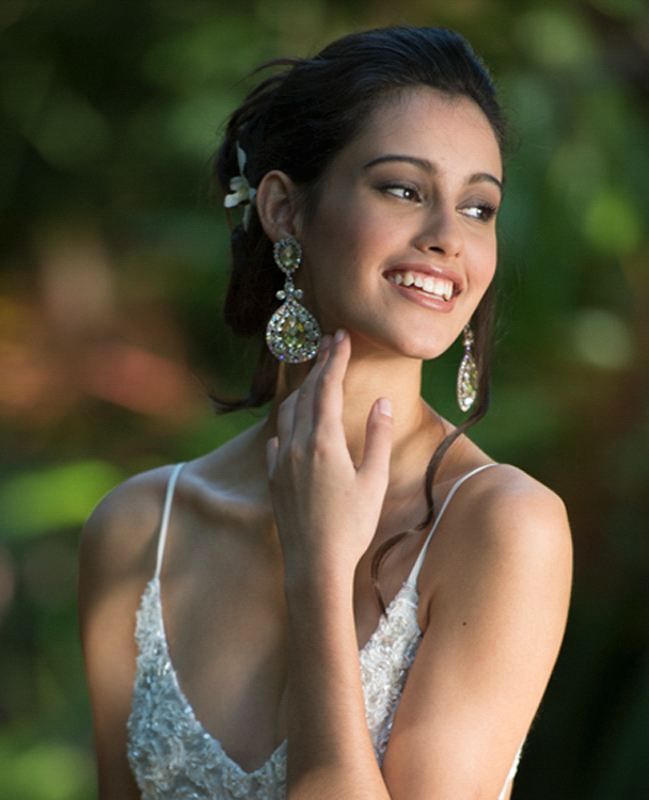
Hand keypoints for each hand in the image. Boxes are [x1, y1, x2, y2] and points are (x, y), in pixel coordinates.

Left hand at [266, 330, 393, 585]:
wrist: (313, 564)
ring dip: (300, 390)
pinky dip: (287, 422)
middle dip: (318, 366)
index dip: (335, 359)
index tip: (341, 337)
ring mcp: (282, 462)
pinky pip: (277, 439)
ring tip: (312, 376)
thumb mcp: (373, 481)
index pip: (328, 388)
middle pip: (306, 394)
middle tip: (329, 344)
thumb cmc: (350, 526)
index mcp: (323, 442)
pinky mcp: (275, 479)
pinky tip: (291, 426)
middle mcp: (297, 445)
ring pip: (287, 413)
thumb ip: (378, 438)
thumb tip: (382, 403)